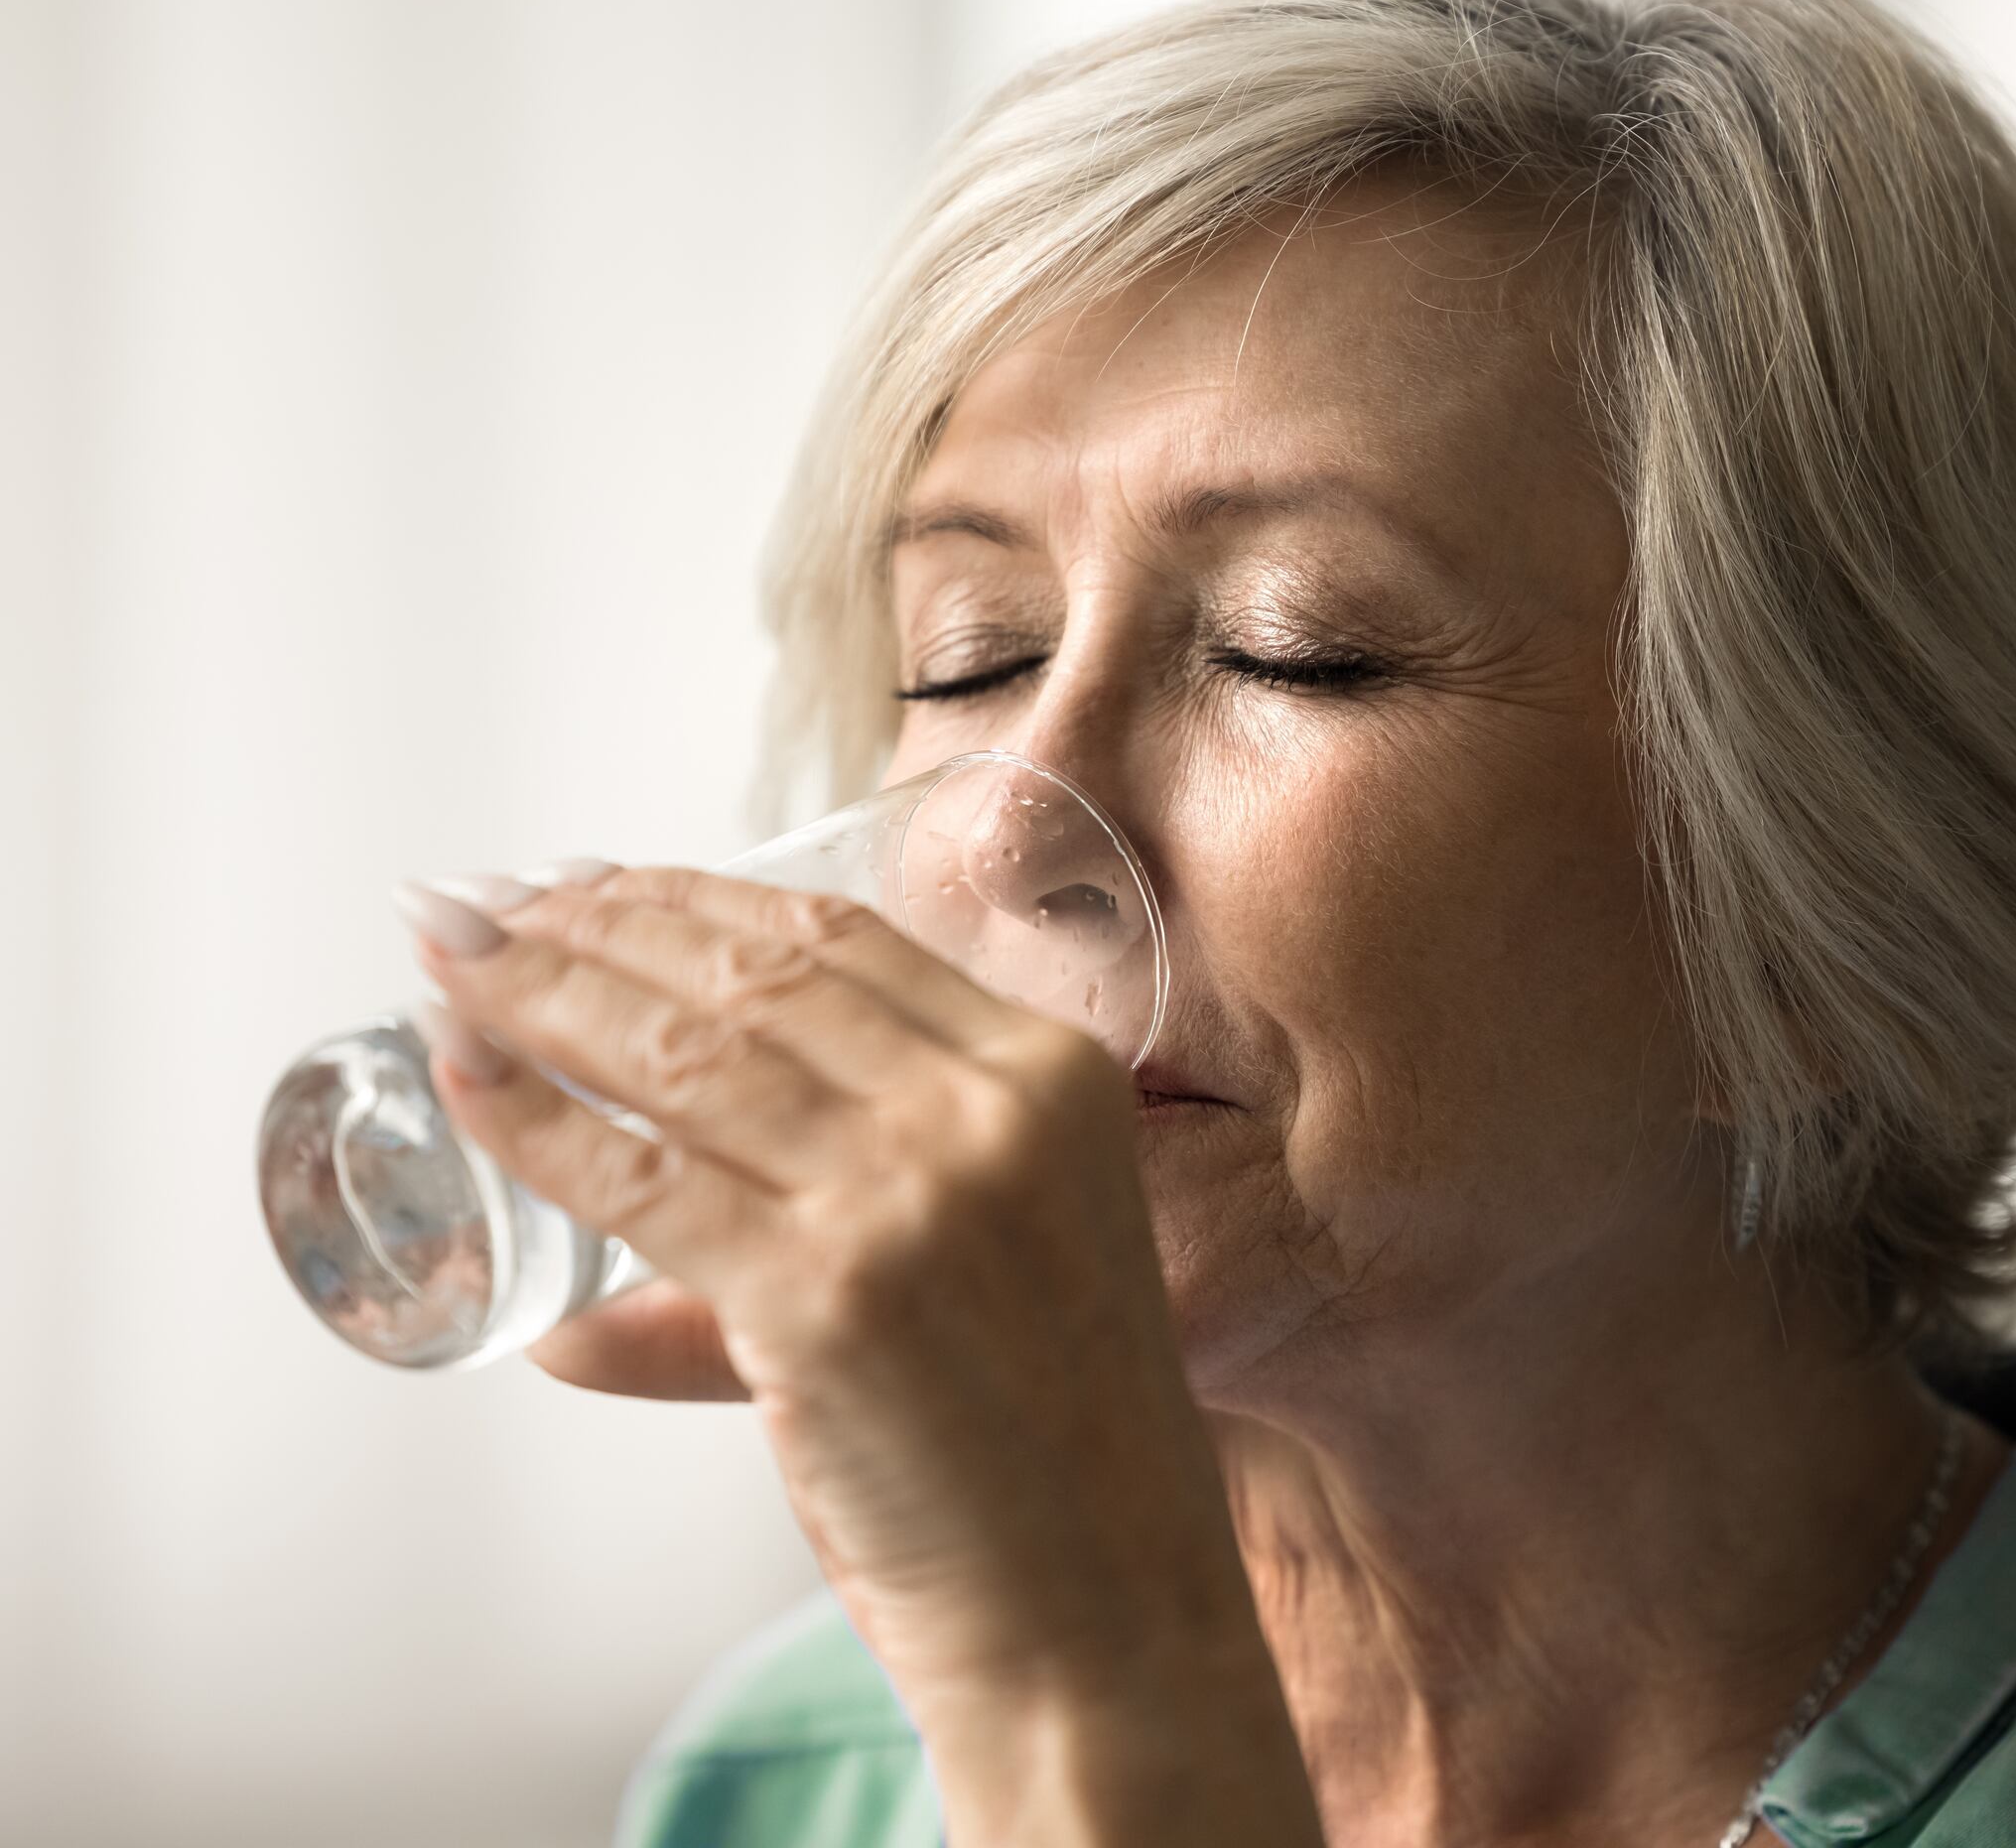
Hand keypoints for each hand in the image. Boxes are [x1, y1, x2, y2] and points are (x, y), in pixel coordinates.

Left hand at [397, 868, 1290, 1766]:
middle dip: (590, 922)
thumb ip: (827, 1231)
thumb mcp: (992, 1264)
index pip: (842, 940)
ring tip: (446, 963)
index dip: (692, 895)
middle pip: (752, 974)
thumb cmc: (1043, 1448)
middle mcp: (991, 1113)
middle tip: (479, 905)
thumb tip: (585, 1310)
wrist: (1102, 1600)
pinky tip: (464, 1079)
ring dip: (540, 993)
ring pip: (688, 1053)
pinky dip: (533, 1123)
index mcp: (1053, 1076)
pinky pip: (642, 1180)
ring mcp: (912, 1200)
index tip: (591, 882)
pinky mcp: (827, 1300)